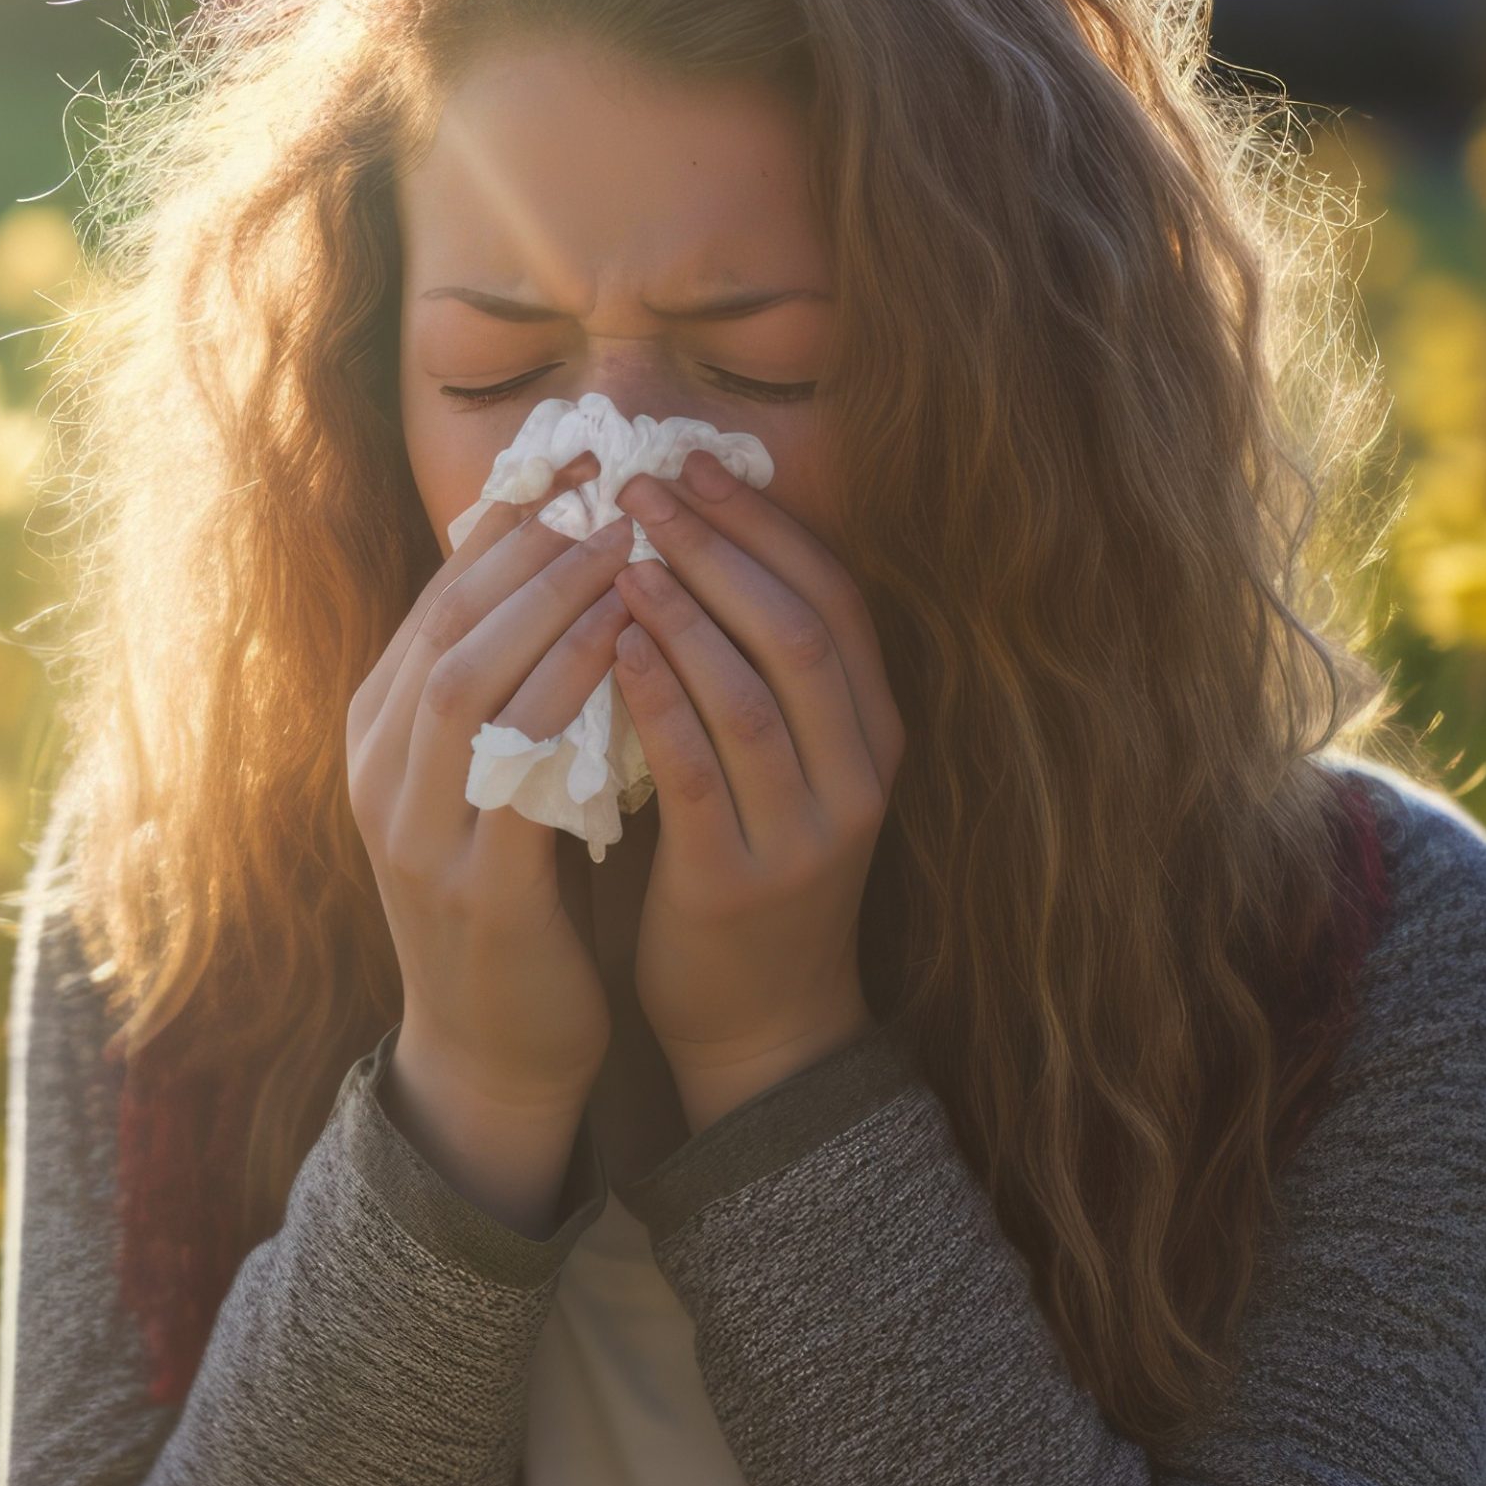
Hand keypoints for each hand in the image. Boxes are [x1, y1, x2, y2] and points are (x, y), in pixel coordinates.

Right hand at [346, 456, 635, 1114]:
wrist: (493, 1048)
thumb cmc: (515, 899)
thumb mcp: (494, 780)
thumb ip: (513, 692)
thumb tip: (570, 571)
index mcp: (379, 737)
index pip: (437, 601)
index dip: (507, 525)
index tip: (578, 460)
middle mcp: (379, 772)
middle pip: (445, 622)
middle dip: (529, 542)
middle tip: (610, 480)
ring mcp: (416, 829)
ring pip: (467, 678)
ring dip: (549, 600)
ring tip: (625, 541)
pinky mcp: (473, 884)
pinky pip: (518, 763)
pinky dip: (571, 689)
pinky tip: (630, 642)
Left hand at [610, 450, 905, 1126]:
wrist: (758, 1022)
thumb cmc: (750, 871)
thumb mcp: (783, 768)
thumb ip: (756, 673)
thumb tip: (684, 544)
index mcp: (873, 737)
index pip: (838, 600)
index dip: (770, 525)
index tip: (699, 463)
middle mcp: (857, 778)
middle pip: (802, 630)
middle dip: (724, 545)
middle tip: (646, 485)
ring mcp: (804, 833)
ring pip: (754, 692)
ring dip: (686, 609)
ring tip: (622, 548)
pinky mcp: (738, 882)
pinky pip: (700, 769)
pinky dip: (658, 697)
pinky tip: (612, 644)